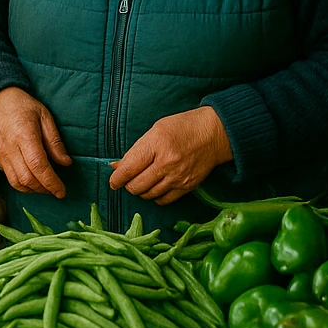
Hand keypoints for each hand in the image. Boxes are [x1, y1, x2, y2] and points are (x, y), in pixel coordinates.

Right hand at [0, 87, 71, 198]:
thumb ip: (55, 142)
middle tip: (56, 190)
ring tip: (45, 186)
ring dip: (33, 189)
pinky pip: (9, 178)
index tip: (62, 191)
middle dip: (44, 189)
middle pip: (27, 179)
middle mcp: (10, 148)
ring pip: (16, 183)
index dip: (51, 182)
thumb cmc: (25, 106)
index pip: (39, 166)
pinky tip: (32, 179)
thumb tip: (66, 163)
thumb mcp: (45, 117)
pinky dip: (22, 184)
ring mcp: (0, 154)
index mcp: (25, 135)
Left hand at [109, 107, 232, 205]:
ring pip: (148, 195)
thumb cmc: (183, 126)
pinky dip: (155, 196)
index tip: (113, 181)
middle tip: (128, 179)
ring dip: (141, 191)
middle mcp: (167, 163)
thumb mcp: (156, 130)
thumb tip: (116, 167)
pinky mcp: (187, 187)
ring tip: (142, 181)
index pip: (129, 168)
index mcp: (156, 144)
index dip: (116, 178)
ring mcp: (178, 177)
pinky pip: (163, 200)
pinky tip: (155, 187)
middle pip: (136, 186)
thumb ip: (135, 150)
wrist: (214, 133)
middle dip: (127, 185)